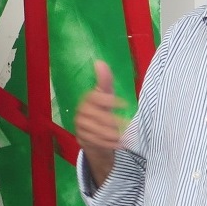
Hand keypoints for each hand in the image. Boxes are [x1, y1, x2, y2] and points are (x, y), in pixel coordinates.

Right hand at [75, 61, 125, 186]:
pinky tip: (120, 144)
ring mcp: (80, 125)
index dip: (110, 100)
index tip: (126, 104)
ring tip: (123, 136)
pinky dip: (108, 143)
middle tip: (127, 125)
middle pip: (96, 116)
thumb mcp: (106, 94)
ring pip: (95, 130)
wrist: (92, 131)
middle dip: (112, 121)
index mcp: (88, 99)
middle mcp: (81, 111)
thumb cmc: (102, 109)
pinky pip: (94, 141)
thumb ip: (105, 80)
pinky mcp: (81, 137)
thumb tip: (99, 61)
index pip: (96, 97)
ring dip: (110, 134)